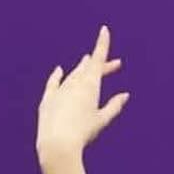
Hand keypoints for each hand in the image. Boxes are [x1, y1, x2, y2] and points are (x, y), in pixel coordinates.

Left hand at [36, 24, 128, 165]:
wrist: (58, 143)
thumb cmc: (83, 133)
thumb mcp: (102, 120)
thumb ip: (113, 106)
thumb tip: (125, 95)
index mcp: (90, 85)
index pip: (98, 58)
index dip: (102, 44)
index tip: (104, 30)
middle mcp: (74, 82)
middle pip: (88, 68)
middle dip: (101, 65)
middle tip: (114, 65)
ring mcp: (60, 89)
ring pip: (73, 74)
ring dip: (82, 68)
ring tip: (87, 62)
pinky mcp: (48, 98)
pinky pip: (54, 82)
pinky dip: (58, 75)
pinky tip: (60, 70)